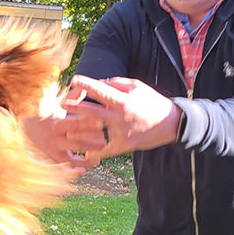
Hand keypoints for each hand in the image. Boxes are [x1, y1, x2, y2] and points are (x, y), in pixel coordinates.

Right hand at [21, 88, 99, 172]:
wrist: (22, 125)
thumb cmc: (42, 111)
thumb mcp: (55, 103)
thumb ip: (71, 97)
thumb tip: (84, 87)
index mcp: (56, 121)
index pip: (75, 123)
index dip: (87, 123)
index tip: (100, 123)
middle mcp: (54, 137)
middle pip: (76, 141)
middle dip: (90, 142)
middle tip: (104, 141)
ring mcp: (52, 149)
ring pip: (71, 157)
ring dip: (85, 158)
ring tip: (98, 158)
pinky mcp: (50, 157)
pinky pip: (62, 166)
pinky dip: (72, 170)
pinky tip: (83, 170)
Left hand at [63, 75, 181, 162]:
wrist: (172, 123)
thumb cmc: (153, 101)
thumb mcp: (137, 87)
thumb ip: (117, 83)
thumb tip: (99, 82)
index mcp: (122, 100)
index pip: (99, 90)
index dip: (85, 85)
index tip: (73, 80)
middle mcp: (119, 116)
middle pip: (91, 111)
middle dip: (74, 107)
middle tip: (62, 104)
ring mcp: (121, 132)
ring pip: (95, 133)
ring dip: (79, 131)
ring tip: (67, 129)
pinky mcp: (125, 145)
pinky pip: (107, 150)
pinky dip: (96, 153)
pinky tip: (86, 154)